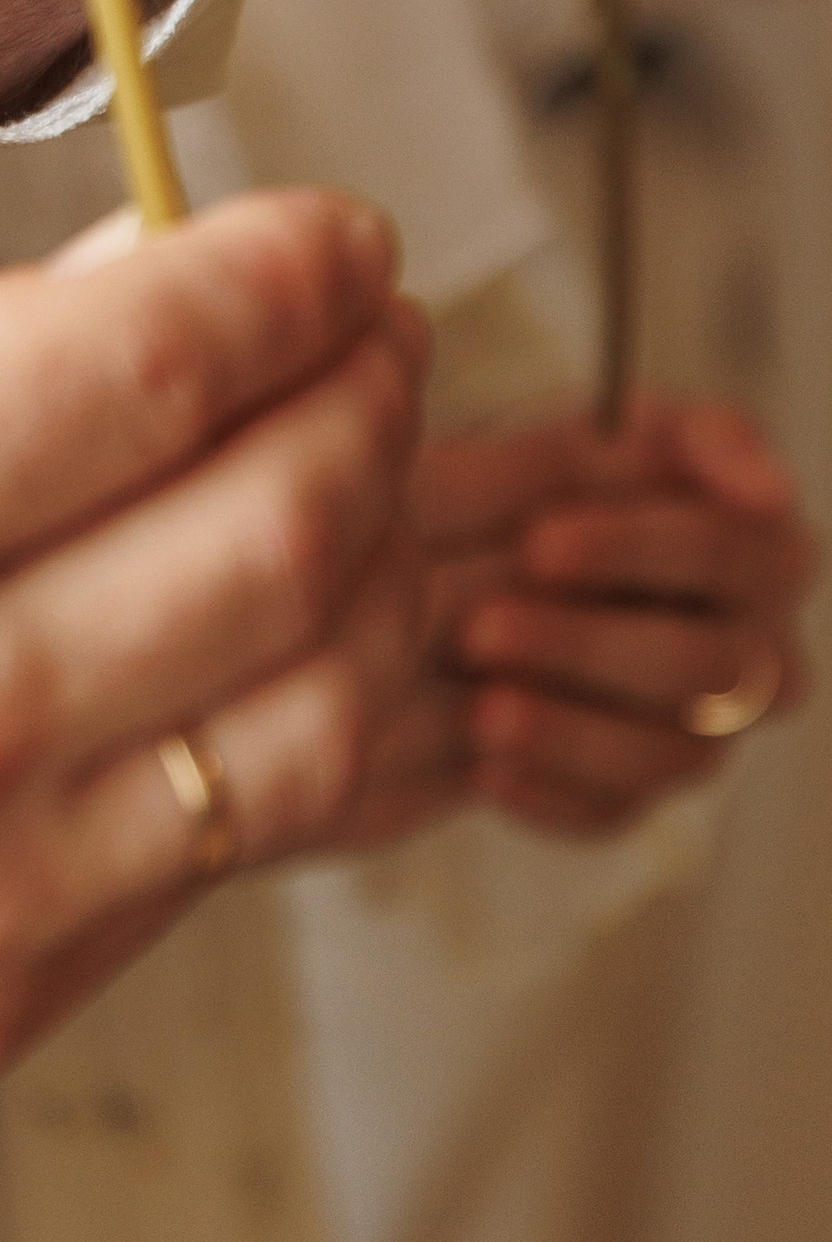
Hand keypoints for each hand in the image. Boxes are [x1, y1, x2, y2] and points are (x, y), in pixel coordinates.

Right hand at [0, 190, 426, 1241]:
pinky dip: (271, 731)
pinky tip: (230, 650)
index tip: (330, 237)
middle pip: (293, 525)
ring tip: (345, 488)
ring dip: (377, 572)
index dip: (292, 273)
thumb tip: (123, 294)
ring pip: (315, 714)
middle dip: (373, 395)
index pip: (166, 355)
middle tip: (365, 335)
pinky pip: (208, 860)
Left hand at [439, 400, 812, 836]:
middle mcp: (755, 652)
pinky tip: (487, 768)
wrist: (470, 557)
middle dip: (583, 644)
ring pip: (669, 752)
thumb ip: (695, 438)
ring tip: (481, 712)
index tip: (535, 541)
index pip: (720, 551)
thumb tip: (770, 490)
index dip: (629, 548)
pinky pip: (615, 813)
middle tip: (482, 629)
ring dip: (569, 732)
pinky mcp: (640, 790)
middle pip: (699, 664)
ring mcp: (705, 731)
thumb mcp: (607, 428)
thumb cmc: (555, 479)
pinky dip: (552, 795)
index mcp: (761, 551)